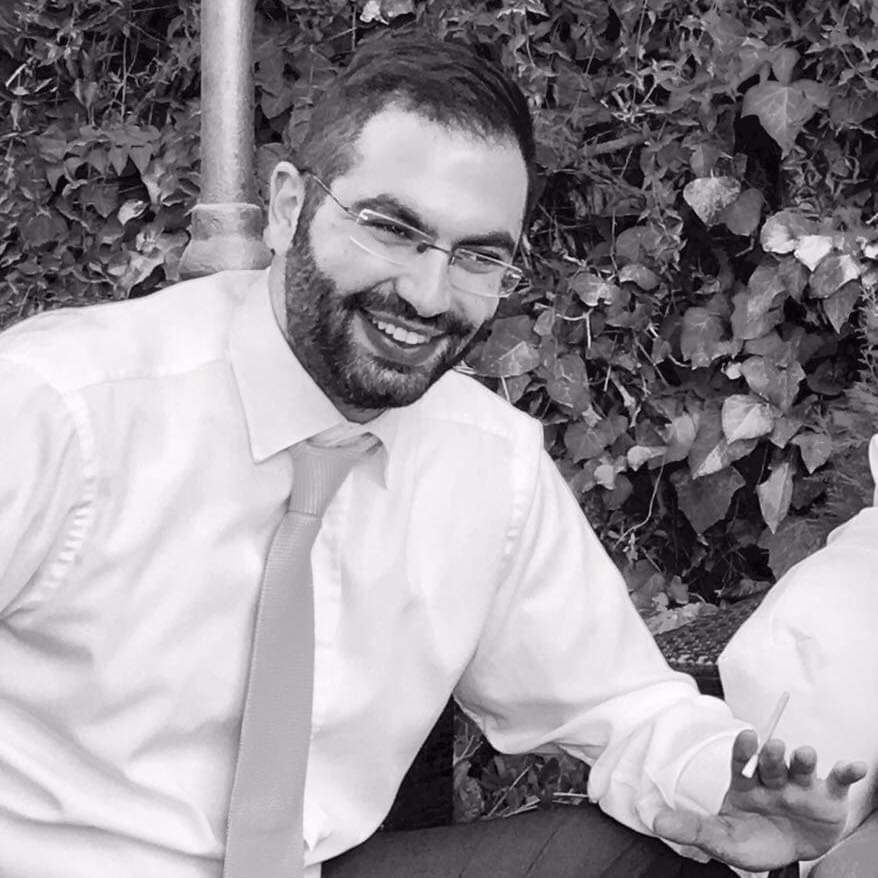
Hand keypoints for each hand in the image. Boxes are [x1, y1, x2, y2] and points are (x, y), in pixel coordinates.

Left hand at [652, 729, 866, 869]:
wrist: (783, 853)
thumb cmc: (750, 838)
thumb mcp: (721, 838)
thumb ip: (691, 828)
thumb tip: (654, 821)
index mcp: (745, 782)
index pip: (742, 760)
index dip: (744, 749)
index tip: (746, 736)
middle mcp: (773, 779)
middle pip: (773, 762)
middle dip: (774, 754)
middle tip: (774, 748)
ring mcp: (800, 787)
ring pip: (802, 766)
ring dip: (803, 758)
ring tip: (805, 754)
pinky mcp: (826, 799)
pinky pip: (838, 782)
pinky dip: (846, 771)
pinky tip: (853, 766)